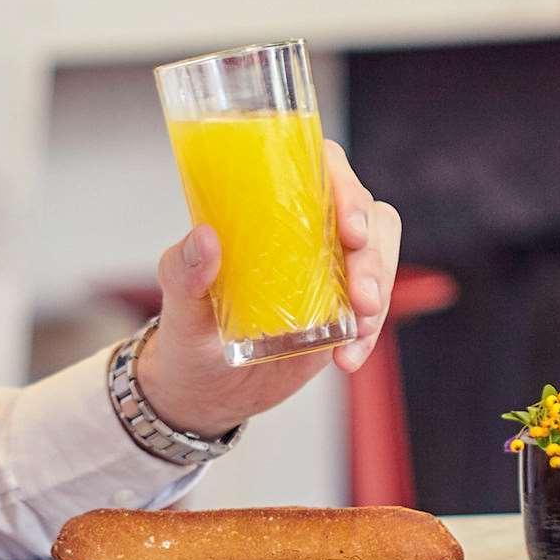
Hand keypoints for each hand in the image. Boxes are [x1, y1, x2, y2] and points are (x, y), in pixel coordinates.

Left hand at [137, 142, 404, 438]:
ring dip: (380, 289)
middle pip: (365, 214)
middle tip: (362, 295)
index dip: (345, 186)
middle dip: (373, 254)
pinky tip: (347, 358)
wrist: (203, 392)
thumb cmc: (186, 335)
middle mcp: (306, 231)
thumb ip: (184, 270)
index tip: (349, 229)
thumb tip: (205, 236)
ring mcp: (329, 269)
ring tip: (359, 327)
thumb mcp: (178, 305)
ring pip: (380, 254)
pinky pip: (374, 306)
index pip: (320, 168)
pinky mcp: (342, 308)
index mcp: (268, 210)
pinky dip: (369, 333)